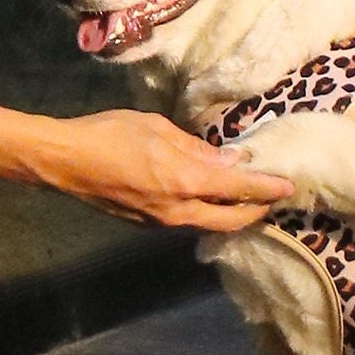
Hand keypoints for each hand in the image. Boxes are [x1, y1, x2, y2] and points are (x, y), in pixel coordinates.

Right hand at [32, 110, 294, 231]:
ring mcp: (161, 223)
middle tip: (272, 196)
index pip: (239, 191)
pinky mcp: (146, 225)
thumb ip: (196, 148)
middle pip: (230, 220)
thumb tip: (230, 161)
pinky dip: (206, 212)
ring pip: (208, 224)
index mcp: (184, 182)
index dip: (266, 188)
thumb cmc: (109, 134)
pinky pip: (187, 222)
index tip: (288, 184)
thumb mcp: (157, 129)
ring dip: (231, 214)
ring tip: (245, 197)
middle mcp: (178, 211)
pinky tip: (207, 197)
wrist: (65, 162)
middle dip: (255, 210)